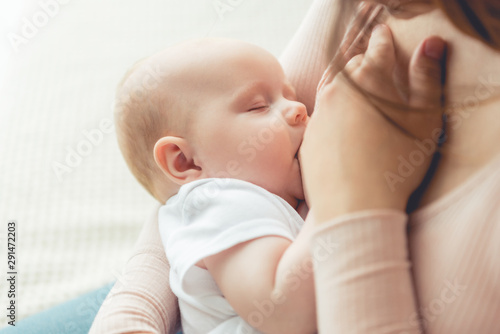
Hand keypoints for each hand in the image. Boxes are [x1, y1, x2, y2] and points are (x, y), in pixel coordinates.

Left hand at [300, 24, 446, 222]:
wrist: (353, 206)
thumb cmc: (396, 166)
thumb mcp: (425, 121)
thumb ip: (427, 78)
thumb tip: (430, 45)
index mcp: (369, 79)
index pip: (379, 47)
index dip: (386, 42)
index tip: (387, 41)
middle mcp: (338, 89)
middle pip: (354, 66)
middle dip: (367, 66)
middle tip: (378, 73)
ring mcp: (319, 113)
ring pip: (334, 89)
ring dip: (348, 89)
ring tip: (361, 101)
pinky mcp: (309, 135)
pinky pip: (322, 115)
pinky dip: (334, 115)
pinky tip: (346, 131)